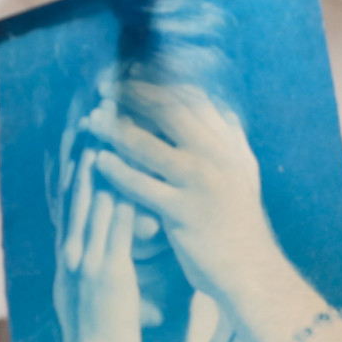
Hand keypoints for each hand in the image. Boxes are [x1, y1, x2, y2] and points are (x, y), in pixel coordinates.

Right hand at [51, 148, 143, 341]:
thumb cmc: (102, 335)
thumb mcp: (95, 291)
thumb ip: (98, 263)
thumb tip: (102, 249)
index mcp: (71, 251)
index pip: (69, 197)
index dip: (71, 161)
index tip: (75, 129)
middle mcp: (73, 251)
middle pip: (73, 191)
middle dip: (77, 150)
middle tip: (81, 114)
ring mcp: (87, 262)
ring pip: (90, 205)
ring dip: (96, 166)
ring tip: (101, 131)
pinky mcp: (106, 276)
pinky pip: (112, 233)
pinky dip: (116, 204)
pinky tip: (124, 181)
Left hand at [86, 82, 283, 311]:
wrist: (251, 268)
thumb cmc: (238, 220)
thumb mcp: (243, 170)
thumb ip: (229, 137)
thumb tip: (218, 104)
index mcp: (230, 143)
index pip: (192, 98)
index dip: (158, 82)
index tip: (130, 73)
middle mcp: (218, 156)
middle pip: (168, 111)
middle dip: (132, 95)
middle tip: (104, 87)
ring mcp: (202, 184)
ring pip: (149, 146)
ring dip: (114, 129)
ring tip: (90, 121)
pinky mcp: (185, 213)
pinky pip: (142, 186)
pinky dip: (117, 171)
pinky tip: (98, 162)